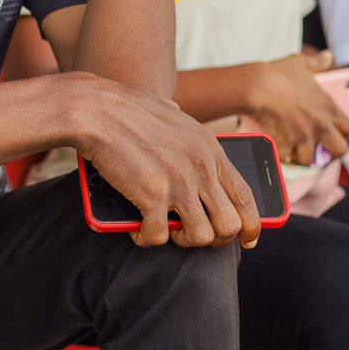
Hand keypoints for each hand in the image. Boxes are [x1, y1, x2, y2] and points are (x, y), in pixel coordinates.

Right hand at [68, 73, 260, 250]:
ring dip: (182, 241)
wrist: (97, 109)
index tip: (246, 239)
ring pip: (201, 237)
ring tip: (165, 230)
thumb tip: (180, 119)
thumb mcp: (172, 114)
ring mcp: (178, 183)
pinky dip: (148, 238)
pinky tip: (138, 228)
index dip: (251, 224)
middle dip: (215, 239)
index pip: (246, 196)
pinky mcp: (151, 195)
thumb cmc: (127, 108)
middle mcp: (200, 167)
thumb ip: (185, 129)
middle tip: (193, 236)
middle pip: (230, 225)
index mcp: (210, 149)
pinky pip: (159, 236)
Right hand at [245, 50, 348, 164]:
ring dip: (303, 156)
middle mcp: (320, 125)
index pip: (348, 128)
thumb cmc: (278, 74)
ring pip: (312, 160)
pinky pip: (287, 159)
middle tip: (320, 147)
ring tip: (295, 148)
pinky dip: (283, 156)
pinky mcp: (287, 144)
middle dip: (331, 151)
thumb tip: (327, 55)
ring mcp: (304, 137)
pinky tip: (279, 148)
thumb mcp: (301, 63)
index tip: (333, 131)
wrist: (257, 86)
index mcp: (328, 108)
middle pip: (340, 150)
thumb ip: (317, 62)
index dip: (342, 131)